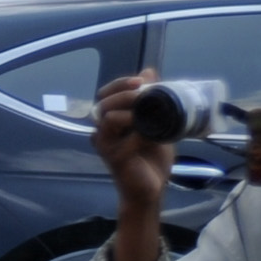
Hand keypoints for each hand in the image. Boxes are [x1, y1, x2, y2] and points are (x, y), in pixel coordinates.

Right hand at [86, 69, 181, 260]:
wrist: (151, 189)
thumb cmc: (152, 158)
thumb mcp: (157, 124)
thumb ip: (153, 100)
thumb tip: (149, 71)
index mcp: (112, 119)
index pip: (107, 94)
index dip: (121, 83)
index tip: (142, 80)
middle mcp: (103, 130)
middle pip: (104, 102)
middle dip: (125, 93)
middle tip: (145, 92)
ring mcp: (105, 144)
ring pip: (108, 117)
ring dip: (131, 111)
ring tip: (150, 113)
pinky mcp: (113, 157)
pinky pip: (123, 139)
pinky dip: (140, 134)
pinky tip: (153, 135)